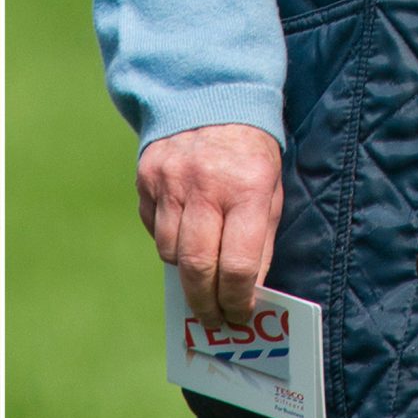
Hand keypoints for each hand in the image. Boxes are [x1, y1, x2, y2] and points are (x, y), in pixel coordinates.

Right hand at [137, 124, 281, 326]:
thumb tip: (247, 294)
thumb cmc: (250, 155)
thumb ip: (260, 243)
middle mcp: (205, 188)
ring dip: (185, 271)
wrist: (209, 96)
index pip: (237, 265)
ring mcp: (169, 183)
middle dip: (205, 303)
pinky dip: (167, 241)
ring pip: (169, 252)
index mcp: (248, 191)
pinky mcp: (146, 179)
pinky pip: (153, 228)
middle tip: (212, 320)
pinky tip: (183, 235)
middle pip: (196, 267)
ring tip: (200, 278)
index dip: (237, 300)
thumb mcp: (271, 193)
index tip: (239, 316)